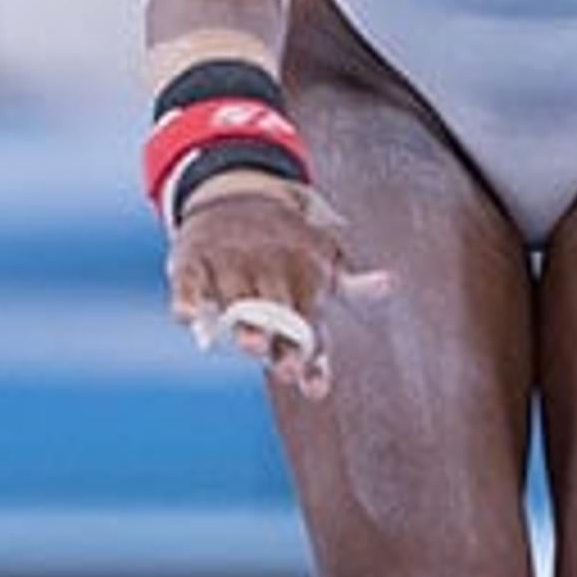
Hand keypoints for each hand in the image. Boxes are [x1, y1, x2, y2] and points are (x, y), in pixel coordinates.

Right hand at [164, 175, 390, 397]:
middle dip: (281, 340)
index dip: (312, 356)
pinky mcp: (194, 258)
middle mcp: (266, 271)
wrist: (237, 190)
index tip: (313, 385)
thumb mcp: (326, 257)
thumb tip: (391, 283)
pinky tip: (188, 317)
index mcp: (301, 276)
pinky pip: (188, 280)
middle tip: (288, 368)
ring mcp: (229, 264)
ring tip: (252, 343)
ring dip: (243, 322)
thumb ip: (353, 284)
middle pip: (275, 312)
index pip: (310, 322)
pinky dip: (186, 298)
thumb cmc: (287, 241)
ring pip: (235, 298)